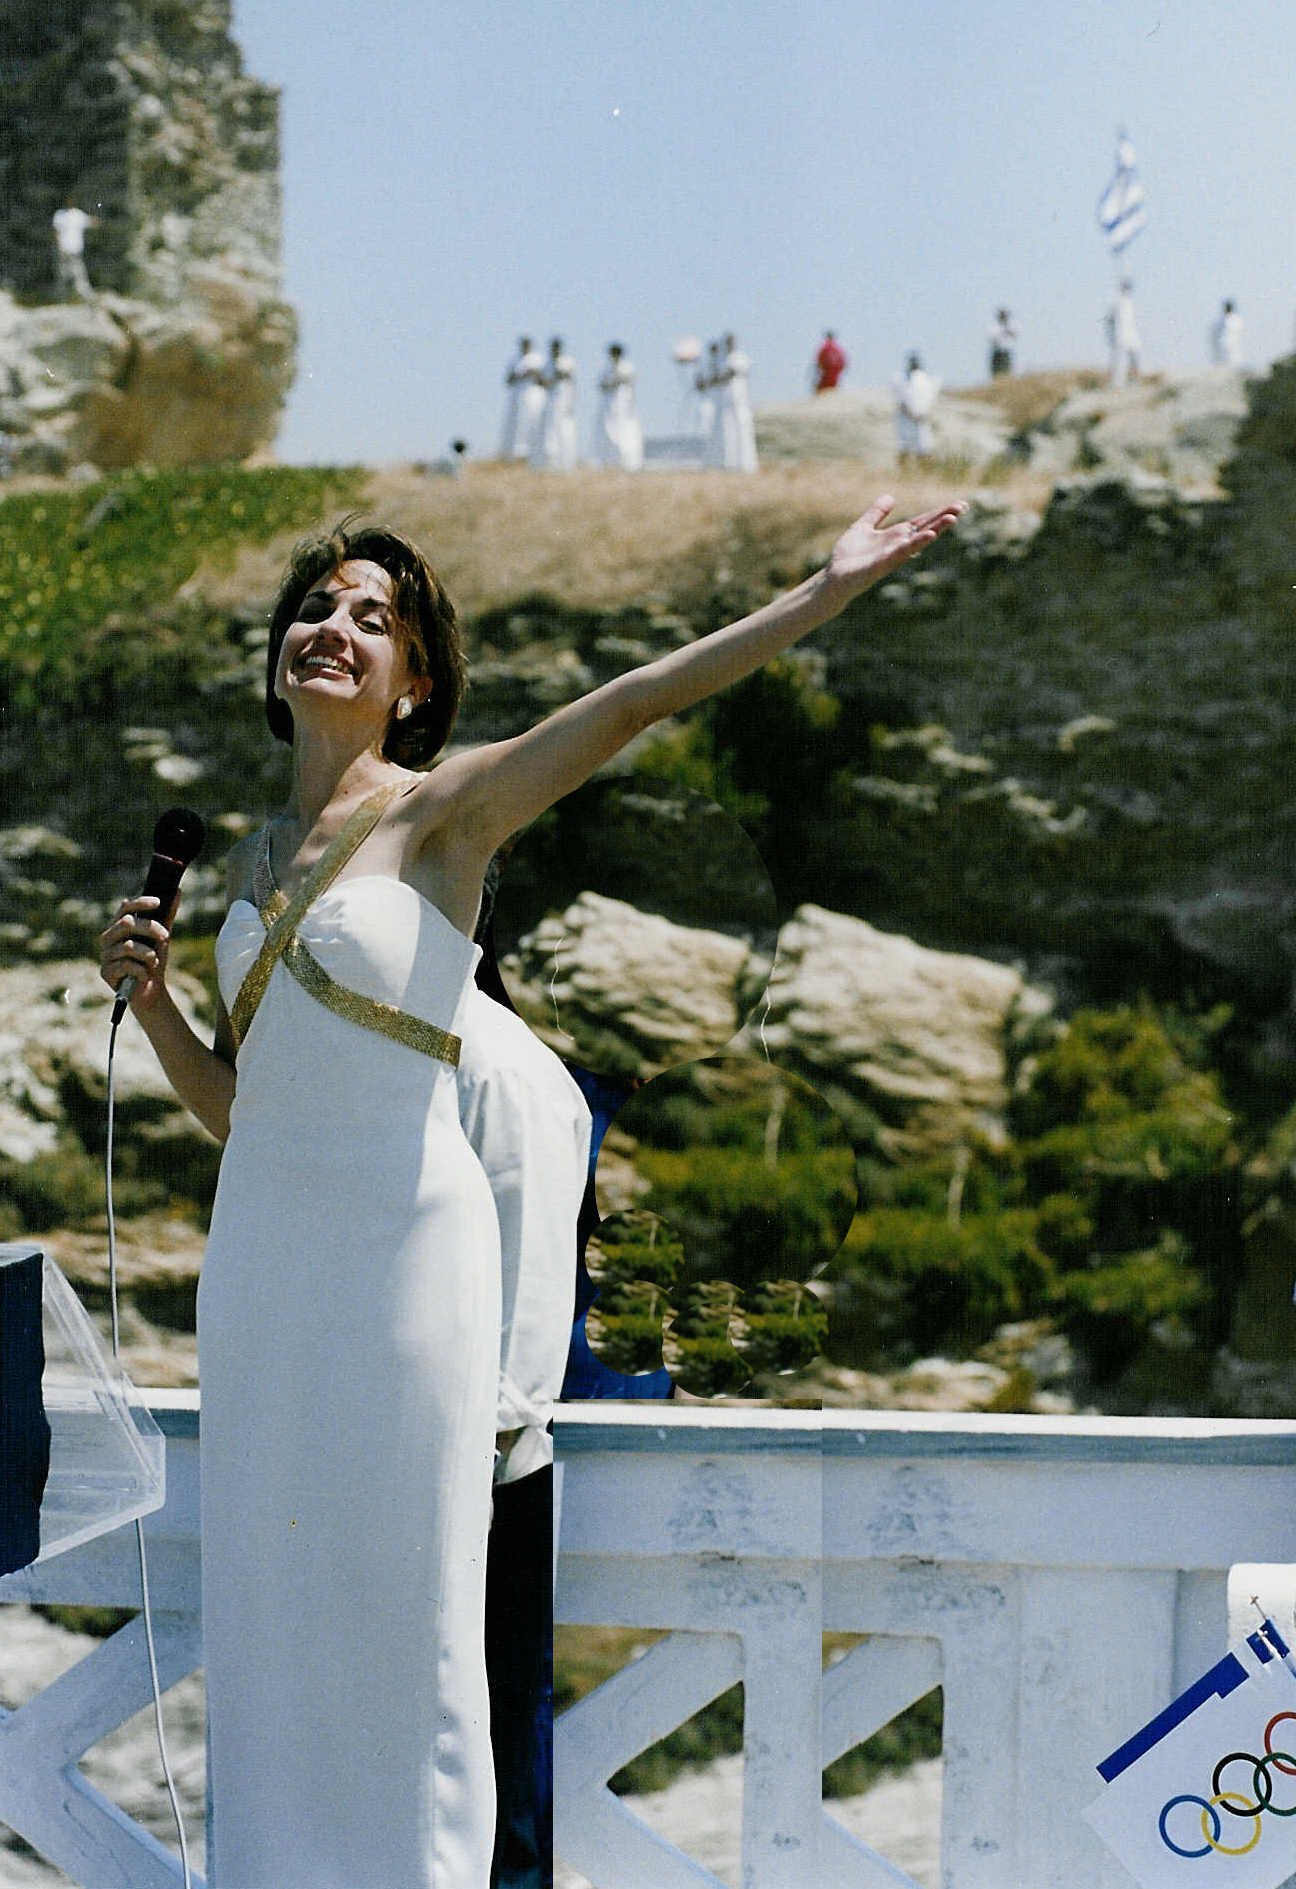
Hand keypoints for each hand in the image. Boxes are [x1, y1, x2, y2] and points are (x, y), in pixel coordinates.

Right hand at [98, 895, 173, 1012]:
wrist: (150, 990)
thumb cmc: (153, 961)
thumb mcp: (161, 937)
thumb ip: (167, 915)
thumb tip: (176, 891)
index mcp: (119, 926)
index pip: (125, 908)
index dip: (140, 903)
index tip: (158, 902)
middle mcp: (108, 938)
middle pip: (126, 924)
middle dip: (150, 929)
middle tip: (166, 936)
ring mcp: (105, 955)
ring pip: (127, 946)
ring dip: (148, 954)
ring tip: (154, 961)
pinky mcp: (106, 972)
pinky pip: (126, 965)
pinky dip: (141, 971)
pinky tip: (144, 975)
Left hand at [823, 494, 966, 601]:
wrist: (834, 579)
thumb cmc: (848, 557)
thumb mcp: (862, 527)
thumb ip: (876, 514)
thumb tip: (890, 496)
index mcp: (895, 536)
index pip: (921, 522)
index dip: (939, 513)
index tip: (959, 505)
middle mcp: (897, 546)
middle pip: (924, 529)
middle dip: (943, 519)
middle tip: (962, 508)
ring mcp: (891, 557)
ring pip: (917, 542)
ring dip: (934, 530)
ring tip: (952, 519)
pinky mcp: (880, 566)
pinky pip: (900, 554)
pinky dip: (913, 545)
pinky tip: (927, 537)